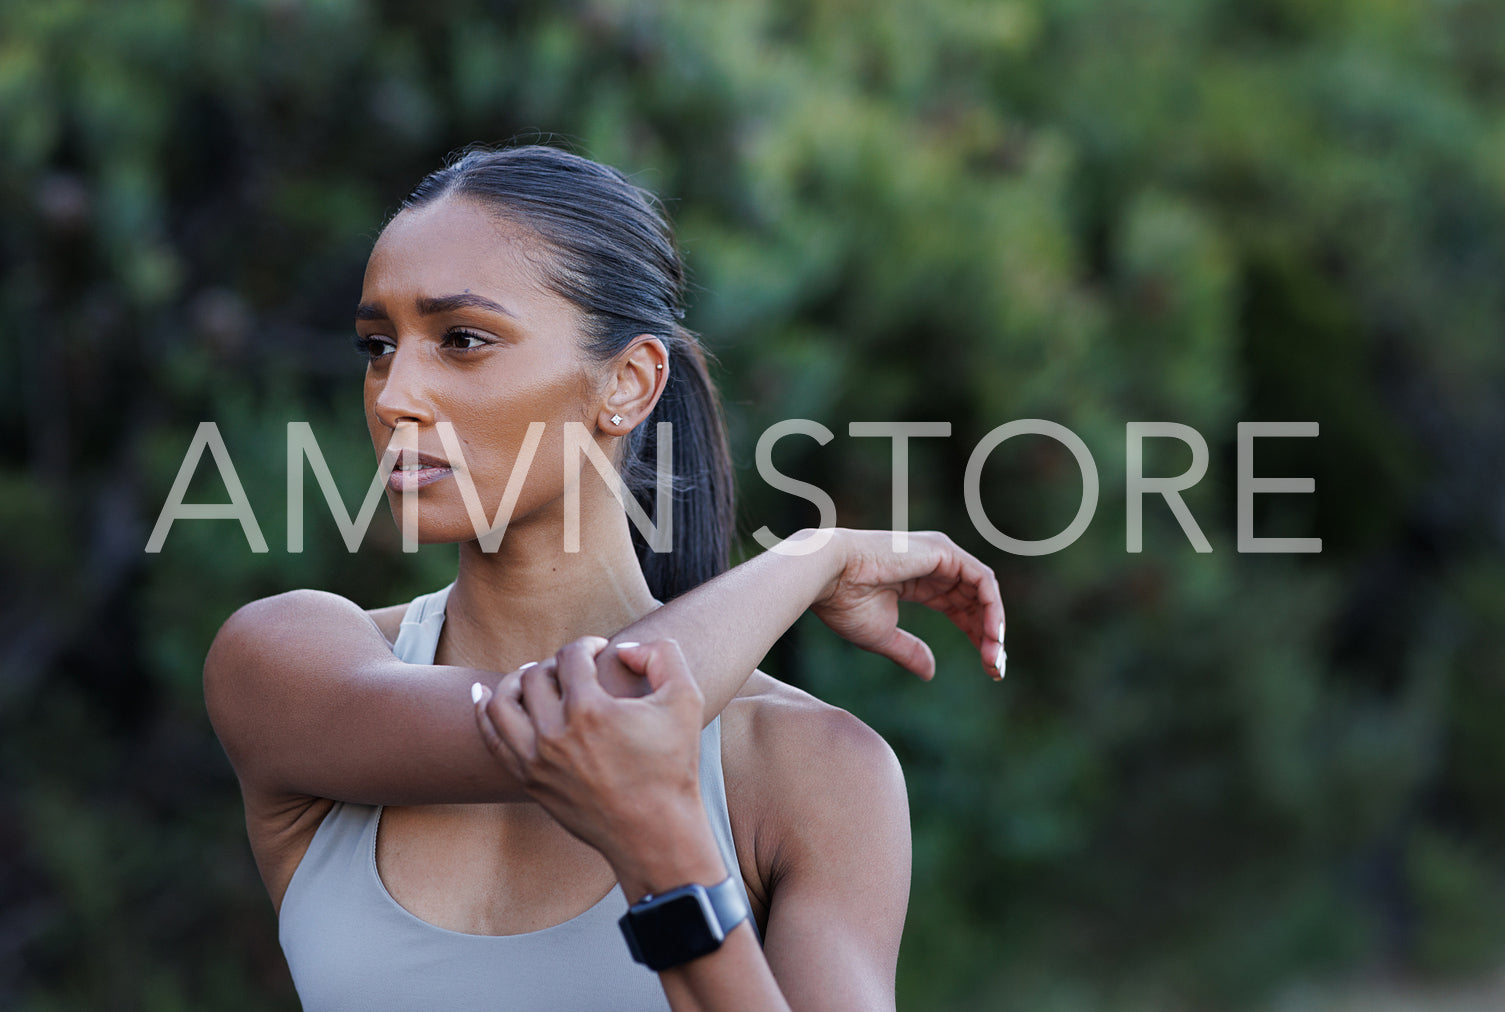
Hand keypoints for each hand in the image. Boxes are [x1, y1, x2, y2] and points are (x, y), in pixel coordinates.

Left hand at [471, 637, 714, 875]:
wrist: (655, 831)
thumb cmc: (672, 766)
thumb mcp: (686, 699)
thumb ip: (662, 655)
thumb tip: (623, 648)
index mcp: (591, 710)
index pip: (571, 656)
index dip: (586, 644)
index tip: (599, 649)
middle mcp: (556, 734)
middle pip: (536, 675)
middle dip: (556, 663)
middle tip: (575, 669)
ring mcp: (537, 761)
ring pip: (502, 704)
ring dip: (514, 681)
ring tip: (532, 676)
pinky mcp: (530, 781)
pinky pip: (493, 740)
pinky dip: (484, 713)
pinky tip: (482, 696)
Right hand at [810, 528, 1005, 680]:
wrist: (826, 575)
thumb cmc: (844, 602)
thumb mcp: (883, 636)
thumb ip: (910, 651)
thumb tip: (931, 674)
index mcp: (918, 580)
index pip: (958, 608)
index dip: (974, 636)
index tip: (987, 667)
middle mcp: (934, 564)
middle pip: (974, 601)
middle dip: (988, 635)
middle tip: (996, 669)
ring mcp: (941, 555)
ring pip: (983, 591)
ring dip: (993, 625)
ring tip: (994, 658)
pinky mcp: (944, 552)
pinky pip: (982, 581)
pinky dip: (992, 609)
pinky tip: (990, 635)